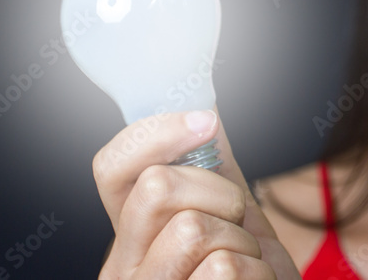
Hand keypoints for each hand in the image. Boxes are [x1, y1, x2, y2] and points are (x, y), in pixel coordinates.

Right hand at [92, 108, 301, 278]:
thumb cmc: (244, 264)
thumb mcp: (226, 206)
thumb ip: (209, 161)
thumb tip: (202, 104)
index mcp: (129, 233)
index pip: (110, 168)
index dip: (155, 134)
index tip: (206, 124)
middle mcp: (123, 266)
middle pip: (156, 189)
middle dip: (219, 193)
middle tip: (236, 222)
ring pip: (192, 230)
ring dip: (241, 240)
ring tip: (242, 260)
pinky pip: (224, 269)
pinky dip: (257, 272)